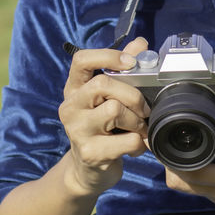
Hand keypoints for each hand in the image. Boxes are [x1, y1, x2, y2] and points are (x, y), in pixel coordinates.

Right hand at [58, 37, 151, 197]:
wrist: (88, 170)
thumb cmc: (102, 128)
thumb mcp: (108, 98)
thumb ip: (124, 70)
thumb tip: (141, 43)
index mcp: (74, 88)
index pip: (82, 60)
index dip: (107, 56)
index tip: (130, 63)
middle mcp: (70, 106)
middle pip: (103, 84)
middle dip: (133, 95)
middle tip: (144, 109)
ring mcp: (76, 130)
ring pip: (114, 110)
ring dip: (137, 121)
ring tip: (139, 129)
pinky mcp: (89, 153)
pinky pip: (126, 140)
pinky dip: (139, 143)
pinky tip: (135, 147)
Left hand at [162, 111, 214, 210]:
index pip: (191, 174)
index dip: (172, 158)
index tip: (162, 139)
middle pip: (183, 185)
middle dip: (171, 164)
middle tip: (170, 139)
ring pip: (191, 188)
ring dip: (181, 170)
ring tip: (185, 144)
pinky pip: (202, 188)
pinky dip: (194, 174)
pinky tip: (202, 154)